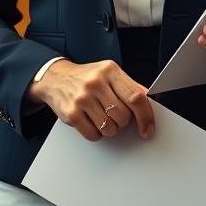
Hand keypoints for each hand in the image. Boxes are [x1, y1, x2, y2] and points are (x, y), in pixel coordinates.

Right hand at [26, 59, 154, 141]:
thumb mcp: (109, 73)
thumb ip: (130, 86)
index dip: (146, 116)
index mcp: (110, 70)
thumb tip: (150, 101)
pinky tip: (91, 120)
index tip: (148, 129)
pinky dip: (96, 133)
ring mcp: (82, 98)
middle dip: (122, 121)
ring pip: (110, 129)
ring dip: (109, 128)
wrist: (55, 78)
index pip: (136, 97)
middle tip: (114, 113)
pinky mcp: (71, 113)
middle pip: (123, 116)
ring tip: (101, 115)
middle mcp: (95, 82)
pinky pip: (94, 135)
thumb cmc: (87, 77)